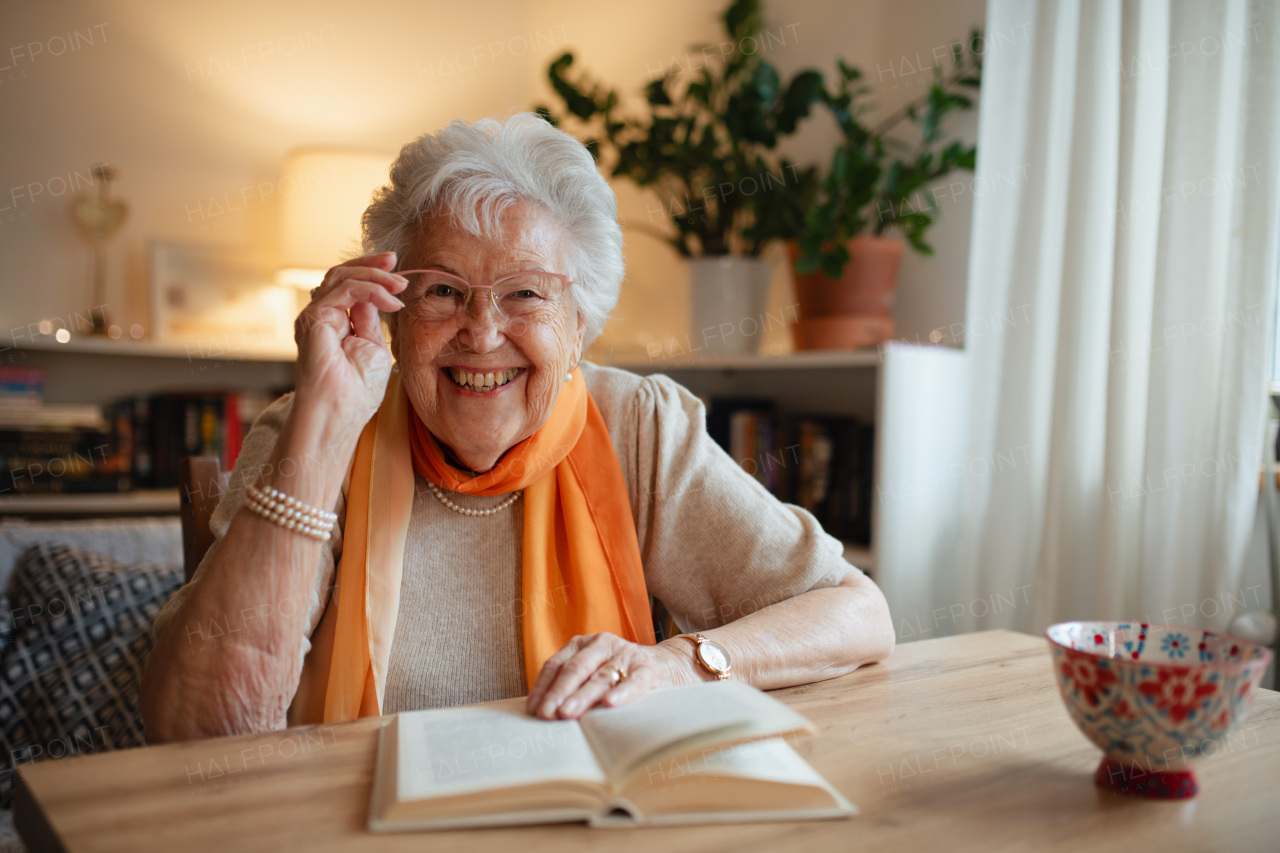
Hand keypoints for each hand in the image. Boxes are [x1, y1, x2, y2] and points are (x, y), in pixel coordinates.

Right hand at [292, 252, 406, 437]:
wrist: (340, 413)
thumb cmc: (357, 392)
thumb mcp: (374, 349)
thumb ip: (370, 322)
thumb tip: (371, 299)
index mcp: (335, 323)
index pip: (349, 287)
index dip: (372, 275)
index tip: (398, 274)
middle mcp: (322, 317)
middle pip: (342, 275)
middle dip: (371, 265)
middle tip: (396, 264)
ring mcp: (316, 317)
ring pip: (341, 277)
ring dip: (374, 276)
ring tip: (399, 285)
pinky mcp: (314, 319)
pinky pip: (344, 290)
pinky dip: (371, 290)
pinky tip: (390, 302)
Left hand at [526, 633, 702, 719]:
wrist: (670, 667)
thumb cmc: (621, 677)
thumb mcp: (593, 675)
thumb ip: (571, 688)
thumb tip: (541, 715)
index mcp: (583, 644)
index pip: (556, 665)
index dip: (543, 687)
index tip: (533, 710)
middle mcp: (603, 644)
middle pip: (575, 669)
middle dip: (558, 693)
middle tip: (546, 715)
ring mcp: (626, 654)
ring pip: (600, 676)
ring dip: (583, 696)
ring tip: (568, 714)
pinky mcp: (649, 667)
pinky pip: (634, 680)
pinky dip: (622, 692)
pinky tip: (610, 704)